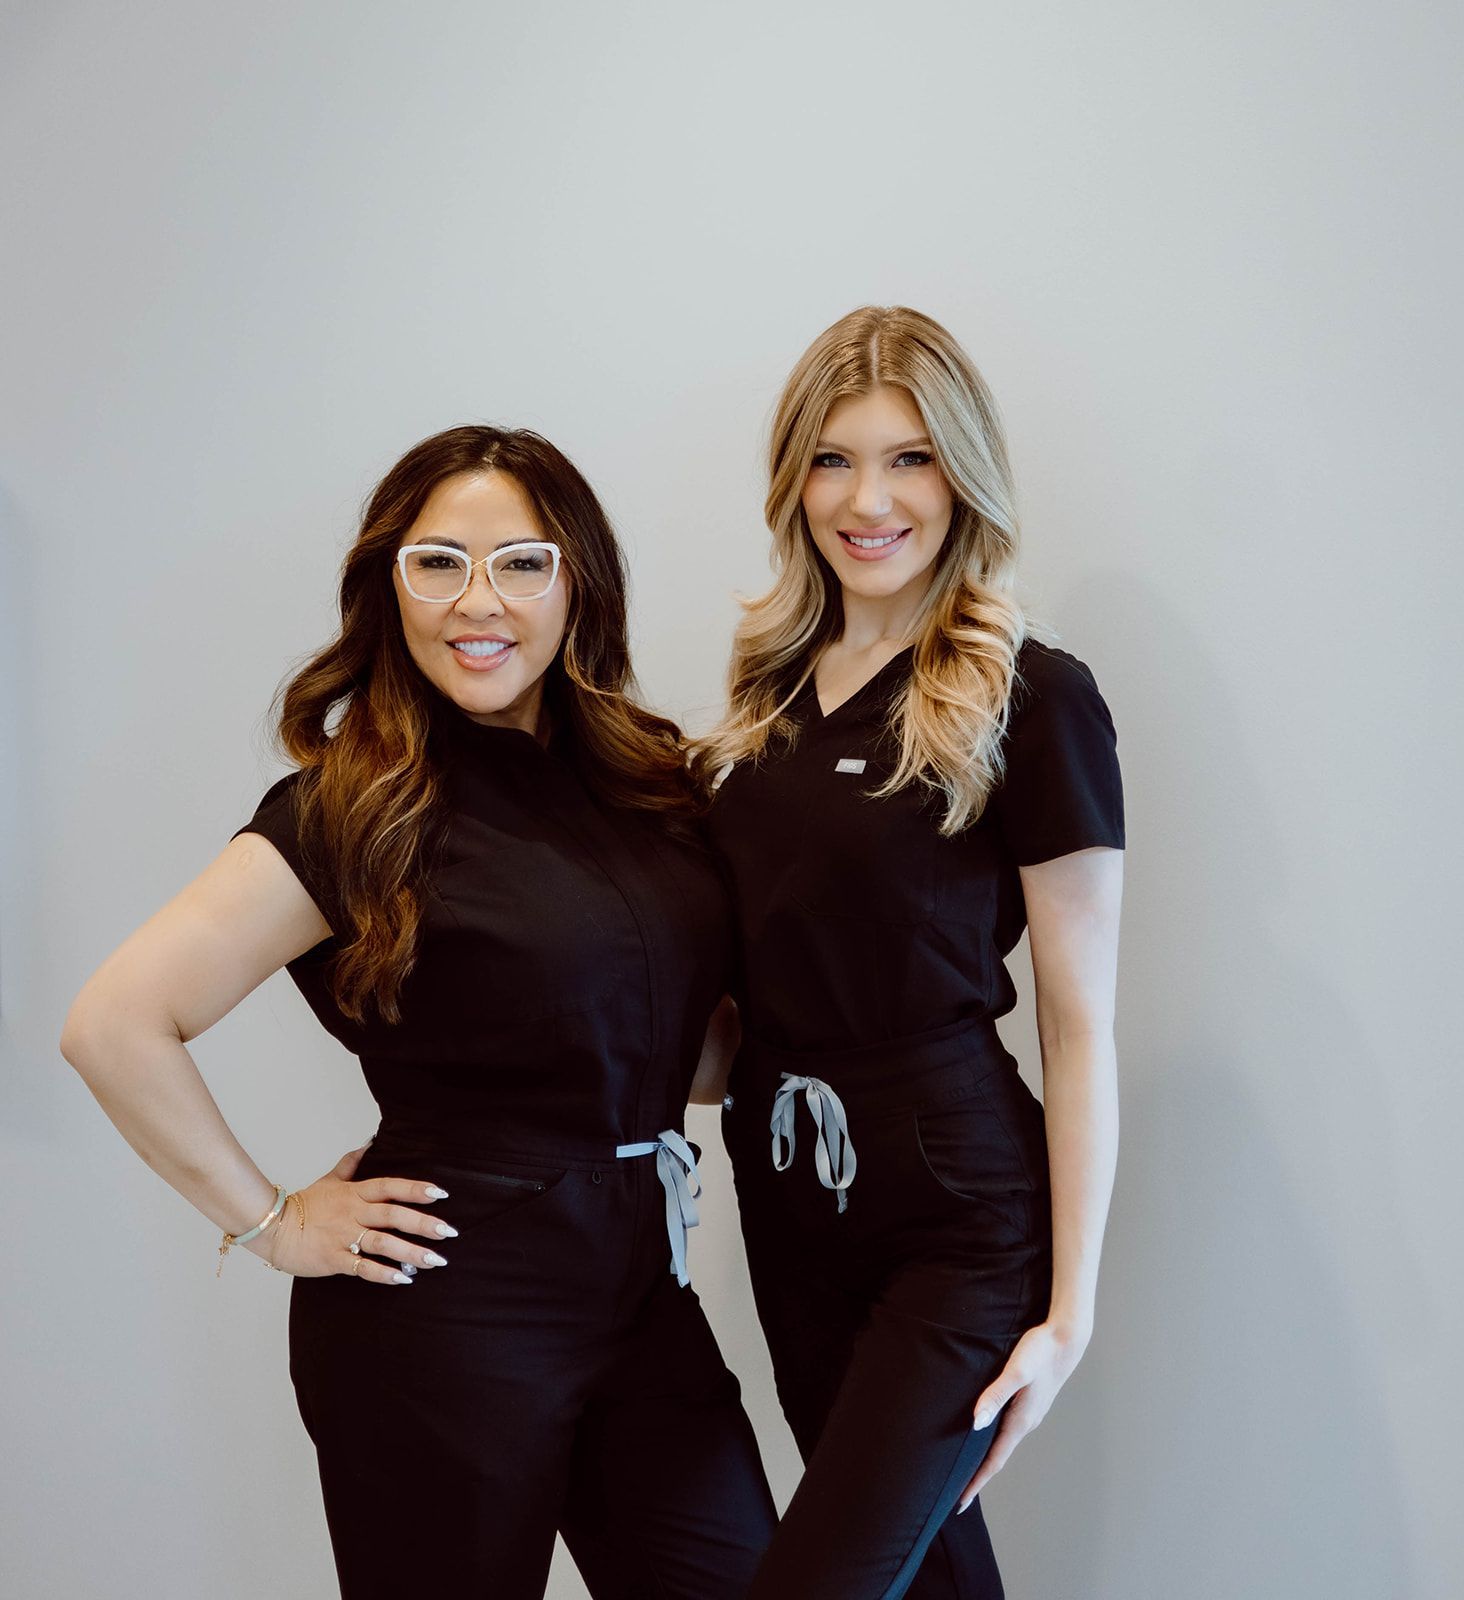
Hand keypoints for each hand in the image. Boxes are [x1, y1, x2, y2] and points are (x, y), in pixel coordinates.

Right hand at [244, 1142, 457, 1285]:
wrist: (272, 1227)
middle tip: (449, 1231)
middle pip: (393, 1215)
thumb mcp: (330, 1180)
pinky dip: (382, 1274)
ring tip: (435, 1260)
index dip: (416, 1189)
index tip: (441, 1194)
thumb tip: (371, 1142)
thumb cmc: (304, 1205)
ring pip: (382, 1243)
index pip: (391, 1187)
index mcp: (355, 1193)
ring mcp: (343, 1237)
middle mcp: (353, 1213)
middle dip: (423, 1223)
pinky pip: (362, 1267)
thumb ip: (351, 1163)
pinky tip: (402, 1279)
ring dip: (411, 1252)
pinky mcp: (333, 1259)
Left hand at [957, 1318, 1089, 1509]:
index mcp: (1021, 1421)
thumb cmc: (1040, 1351)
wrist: (1066, 1338)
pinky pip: (1007, 1431)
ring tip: (967, 1471)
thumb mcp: (1015, 1371)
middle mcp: (1026, 1424)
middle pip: (997, 1459)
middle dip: (978, 1478)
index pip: (994, 1461)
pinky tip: (984, 1437)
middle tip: (957, 1496)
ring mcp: (1029, 1415)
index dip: (976, 1482)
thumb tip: (976, 1422)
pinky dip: (993, 1443)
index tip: (959, 1502)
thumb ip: (995, 1395)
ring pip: (1002, 1445)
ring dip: (985, 1461)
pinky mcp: (1029, 1404)